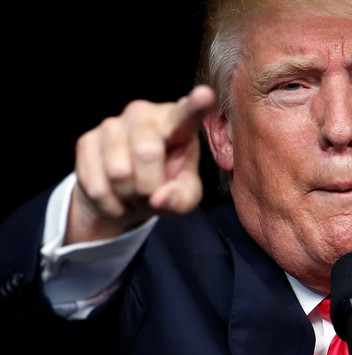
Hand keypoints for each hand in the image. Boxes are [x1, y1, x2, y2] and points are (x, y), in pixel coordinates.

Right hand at [66, 85, 215, 243]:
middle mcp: (145, 113)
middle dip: (149, 185)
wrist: (124, 195)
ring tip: (133, 191)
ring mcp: (113, 124)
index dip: (197, 105)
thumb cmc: (165, 187)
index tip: (206, 95)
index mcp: (178, 123)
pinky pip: (98, 185)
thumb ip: (182, 198)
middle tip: (151, 192)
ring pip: (119, 172)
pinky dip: (110, 202)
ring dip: (128, 195)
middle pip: (147, 152)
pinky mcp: (86, 141)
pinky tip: (115, 194)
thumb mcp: (185, 197)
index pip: (188, 113)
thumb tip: (159, 198)